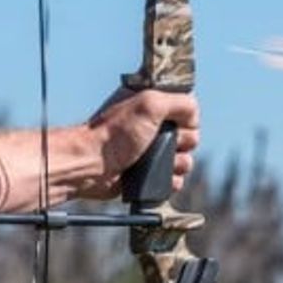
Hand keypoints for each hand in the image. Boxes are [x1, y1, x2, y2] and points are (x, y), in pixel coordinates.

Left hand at [84, 86, 200, 198]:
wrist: (90, 166)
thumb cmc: (114, 133)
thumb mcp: (150, 103)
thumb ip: (180, 102)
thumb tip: (193, 115)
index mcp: (150, 103)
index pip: (186, 107)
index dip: (185, 116)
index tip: (172, 121)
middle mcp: (151, 125)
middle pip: (190, 134)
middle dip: (183, 141)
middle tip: (160, 141)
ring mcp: (150, 150)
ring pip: (185, 158)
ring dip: (179, 163)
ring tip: (159, 162)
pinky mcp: (148, 172)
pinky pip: (174, 178)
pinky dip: (171, 180)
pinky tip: (159, 177)